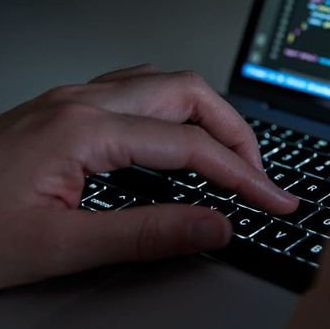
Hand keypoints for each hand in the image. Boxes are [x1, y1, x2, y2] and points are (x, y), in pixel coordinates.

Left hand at [0, 65, 296, 291]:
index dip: (242, 175)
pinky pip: (136, 88)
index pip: (190, 145)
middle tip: (258, 174)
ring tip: (228, 155)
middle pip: (188, 91)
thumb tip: (213, 225)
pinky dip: (174, 110)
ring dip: (207, 115)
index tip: (272, 199)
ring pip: (164, 83)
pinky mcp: (63, 108)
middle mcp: (80, 101)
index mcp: (82, 129)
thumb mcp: (57, 246)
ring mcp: (70, 99)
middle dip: (235, 132)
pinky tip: (175, 136)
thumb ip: (145, 234)